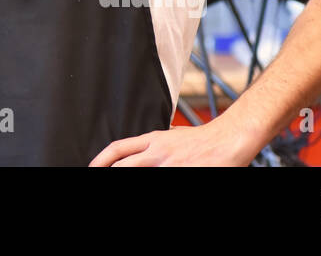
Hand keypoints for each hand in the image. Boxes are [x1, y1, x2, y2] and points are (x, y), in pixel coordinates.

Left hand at [88, 121, 257, 166]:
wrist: (228, 139)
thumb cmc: (203, 139)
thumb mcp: (173, 135)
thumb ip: (155, 144)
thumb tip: (143, 150)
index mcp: (153, 140)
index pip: (118, 148)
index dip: (100, 160)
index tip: (92, 167)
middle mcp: (157, 153)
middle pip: (122, 165)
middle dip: (108, 172)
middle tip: (97, 177)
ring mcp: (169, 166)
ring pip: (138, 174)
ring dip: (127, 178)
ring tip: (118, 184)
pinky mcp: (181, 174)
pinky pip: (163, 181)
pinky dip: (154, 182)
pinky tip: (156, 183)